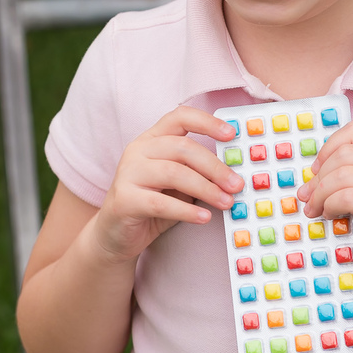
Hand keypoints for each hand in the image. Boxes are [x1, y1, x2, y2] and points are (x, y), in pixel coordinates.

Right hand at [91, 106, 241, 263]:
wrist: (116, 236)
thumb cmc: (153, 205)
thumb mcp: (179, 184)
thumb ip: (198, 172)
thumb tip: (233, 173)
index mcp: (152, 139)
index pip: (180, 117)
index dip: (207, 122)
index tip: (232, 134)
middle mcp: (138, 150)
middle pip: (182, 148)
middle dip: (215, 166)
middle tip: (236, 184)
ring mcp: (128, 173)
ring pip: (174, 173)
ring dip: (206, 189)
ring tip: (226, 202)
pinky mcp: (124, 199)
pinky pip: (161, 202)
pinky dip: (187, 211)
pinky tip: (204, 217)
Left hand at [295, 120, 352, 293]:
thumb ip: (352, 175)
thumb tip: (310, 172)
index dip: (329, 147)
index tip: (316, 170)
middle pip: (344, 154)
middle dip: (318, 176)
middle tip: (307, 196)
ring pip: (342, 174)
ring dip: (320, 193)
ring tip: (315, 209)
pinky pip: (346, 196)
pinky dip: (330, 205)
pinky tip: (330, 216)